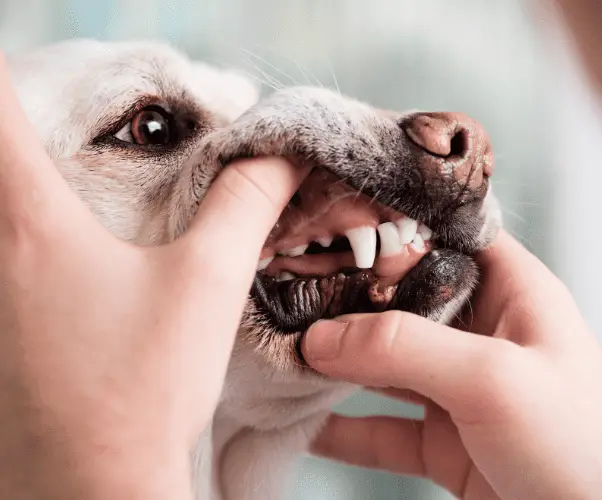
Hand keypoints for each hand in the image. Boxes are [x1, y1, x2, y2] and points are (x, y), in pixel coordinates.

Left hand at [0, 53, 304, 499]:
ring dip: (22, 191)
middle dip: (17, 134)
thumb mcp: (208, 282)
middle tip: (58, 132)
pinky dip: (22, 242)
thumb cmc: (145, 387)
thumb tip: (281, 155)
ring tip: (73, 201)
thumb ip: (245, 204)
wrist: (96, 486)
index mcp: (29, 225)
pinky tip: (64, 268)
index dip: (14, 80)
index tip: (46, 82)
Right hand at [302, 231, 601, 498]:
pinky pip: (383, 427)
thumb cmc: (586, 448)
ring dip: (337, 363)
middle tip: (289, 293)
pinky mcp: (447, 442)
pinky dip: (344, 428)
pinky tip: (305, 424)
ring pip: (386, 365)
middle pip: (402, 302)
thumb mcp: (492, 378)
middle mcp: (483, 334)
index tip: (332, 226)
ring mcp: (461, 390)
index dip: (393, 229)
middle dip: (348, 300)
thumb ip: (404, 348)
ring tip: (284, 354)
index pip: (445, 238)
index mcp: (512, 292)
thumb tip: (322, 337)